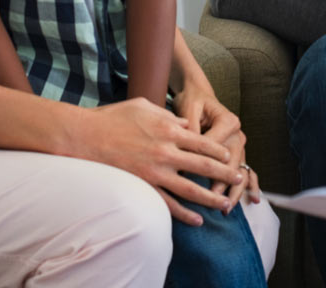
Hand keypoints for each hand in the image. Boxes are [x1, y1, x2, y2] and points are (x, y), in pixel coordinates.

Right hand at [78, 97, 242, 225]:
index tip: (229, 156)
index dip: (219, 151)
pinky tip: (197, 220)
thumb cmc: (114, 117)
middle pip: (204, 165)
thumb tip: (185, 124)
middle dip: (224, 173)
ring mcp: (155, 171)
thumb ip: (168, 115)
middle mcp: (166, 151)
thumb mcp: (145, 106)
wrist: (86, 136)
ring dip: (211, 198)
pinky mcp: (143, 186)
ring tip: (225, 204)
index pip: (203, 142)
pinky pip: (168, 203)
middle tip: (239, 178)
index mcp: (169, 129)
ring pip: (191, 189)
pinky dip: (184, 214)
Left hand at [173, 81, 259, 206]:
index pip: (215, 147)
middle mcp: (238, 133)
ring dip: (234, 190)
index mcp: (228, 121)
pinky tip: (253, 199)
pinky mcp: (237, 152)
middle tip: (212, 199)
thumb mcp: (189, 108)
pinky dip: (251, 185)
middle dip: (222, 183)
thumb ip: (189, 127)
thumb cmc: (192, 101)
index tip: (190, 178)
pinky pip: (247, 170)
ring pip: (240, 170)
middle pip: (231, 163)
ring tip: (226, 207)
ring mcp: (240, 144)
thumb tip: (185, 149)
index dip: (203, 163)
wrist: (199, 94)